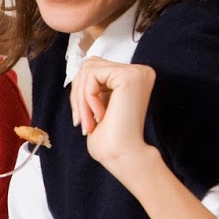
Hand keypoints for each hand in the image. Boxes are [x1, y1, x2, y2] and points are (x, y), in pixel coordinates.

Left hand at [70, 56, 159, 179]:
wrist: (123, 155)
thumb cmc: (110, 136)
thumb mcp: (99, 101)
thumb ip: (96, 82)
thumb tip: (82, 63)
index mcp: (135, 76)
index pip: (95, 67)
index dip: (81, 92)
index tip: (82, 118)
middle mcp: (140, 70)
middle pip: (89, 65)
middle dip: (78, 94)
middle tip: (81, 121)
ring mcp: (137, 71)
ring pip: (88, 69)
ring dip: (80, 99)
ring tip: (88, 121)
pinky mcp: (129, 76)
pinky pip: (92, 75)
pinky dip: (87, 97)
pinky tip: (99, 116)